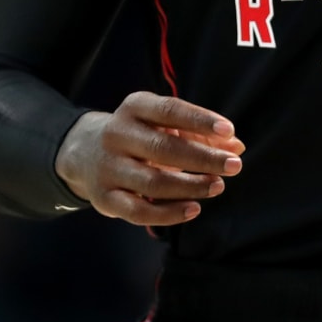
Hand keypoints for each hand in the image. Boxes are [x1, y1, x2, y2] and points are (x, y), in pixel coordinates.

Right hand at [55, 91, 244, 226]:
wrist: (85, 153)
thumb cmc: (140, 136)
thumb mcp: (164, 125)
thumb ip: (200, 134)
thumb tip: (236, 147)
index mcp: (134, 107)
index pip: (169, 110)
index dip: (199, 120)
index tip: (229, 130)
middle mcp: (117, 134)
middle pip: (163, 148)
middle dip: (203, 158)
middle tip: (234, 165)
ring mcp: (109, 168)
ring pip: (153, 182)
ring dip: (191, 186)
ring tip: (218, 186)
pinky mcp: (106, 198)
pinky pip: (139, 211)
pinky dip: (169, 214)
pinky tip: (194, 208)